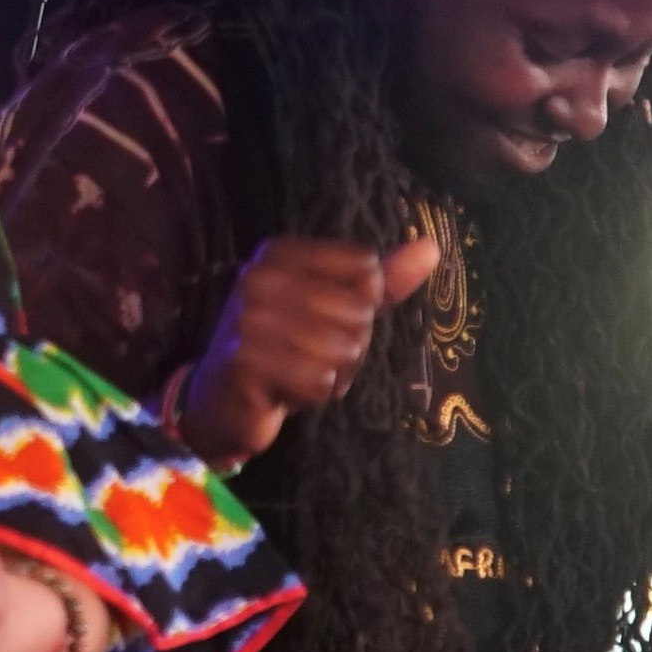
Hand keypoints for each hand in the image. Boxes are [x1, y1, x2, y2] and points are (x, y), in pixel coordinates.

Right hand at [181, 233, 445, 469]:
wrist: (220, 403)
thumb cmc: (284, 351)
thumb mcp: (332, 310)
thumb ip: (381, 282)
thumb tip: (431, 247)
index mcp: (279, 252)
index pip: (365, 270)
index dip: (362, 306)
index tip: (322, 321)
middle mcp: (257, 277)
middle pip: (358, 312)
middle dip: (347, 347)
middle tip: (308, 358)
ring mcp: (247, 318)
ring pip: (341, 349)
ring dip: (331, 375)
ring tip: (298, 376)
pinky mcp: (244, 361)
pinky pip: (318, 380)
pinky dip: (313, 395)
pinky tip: (285, 393)